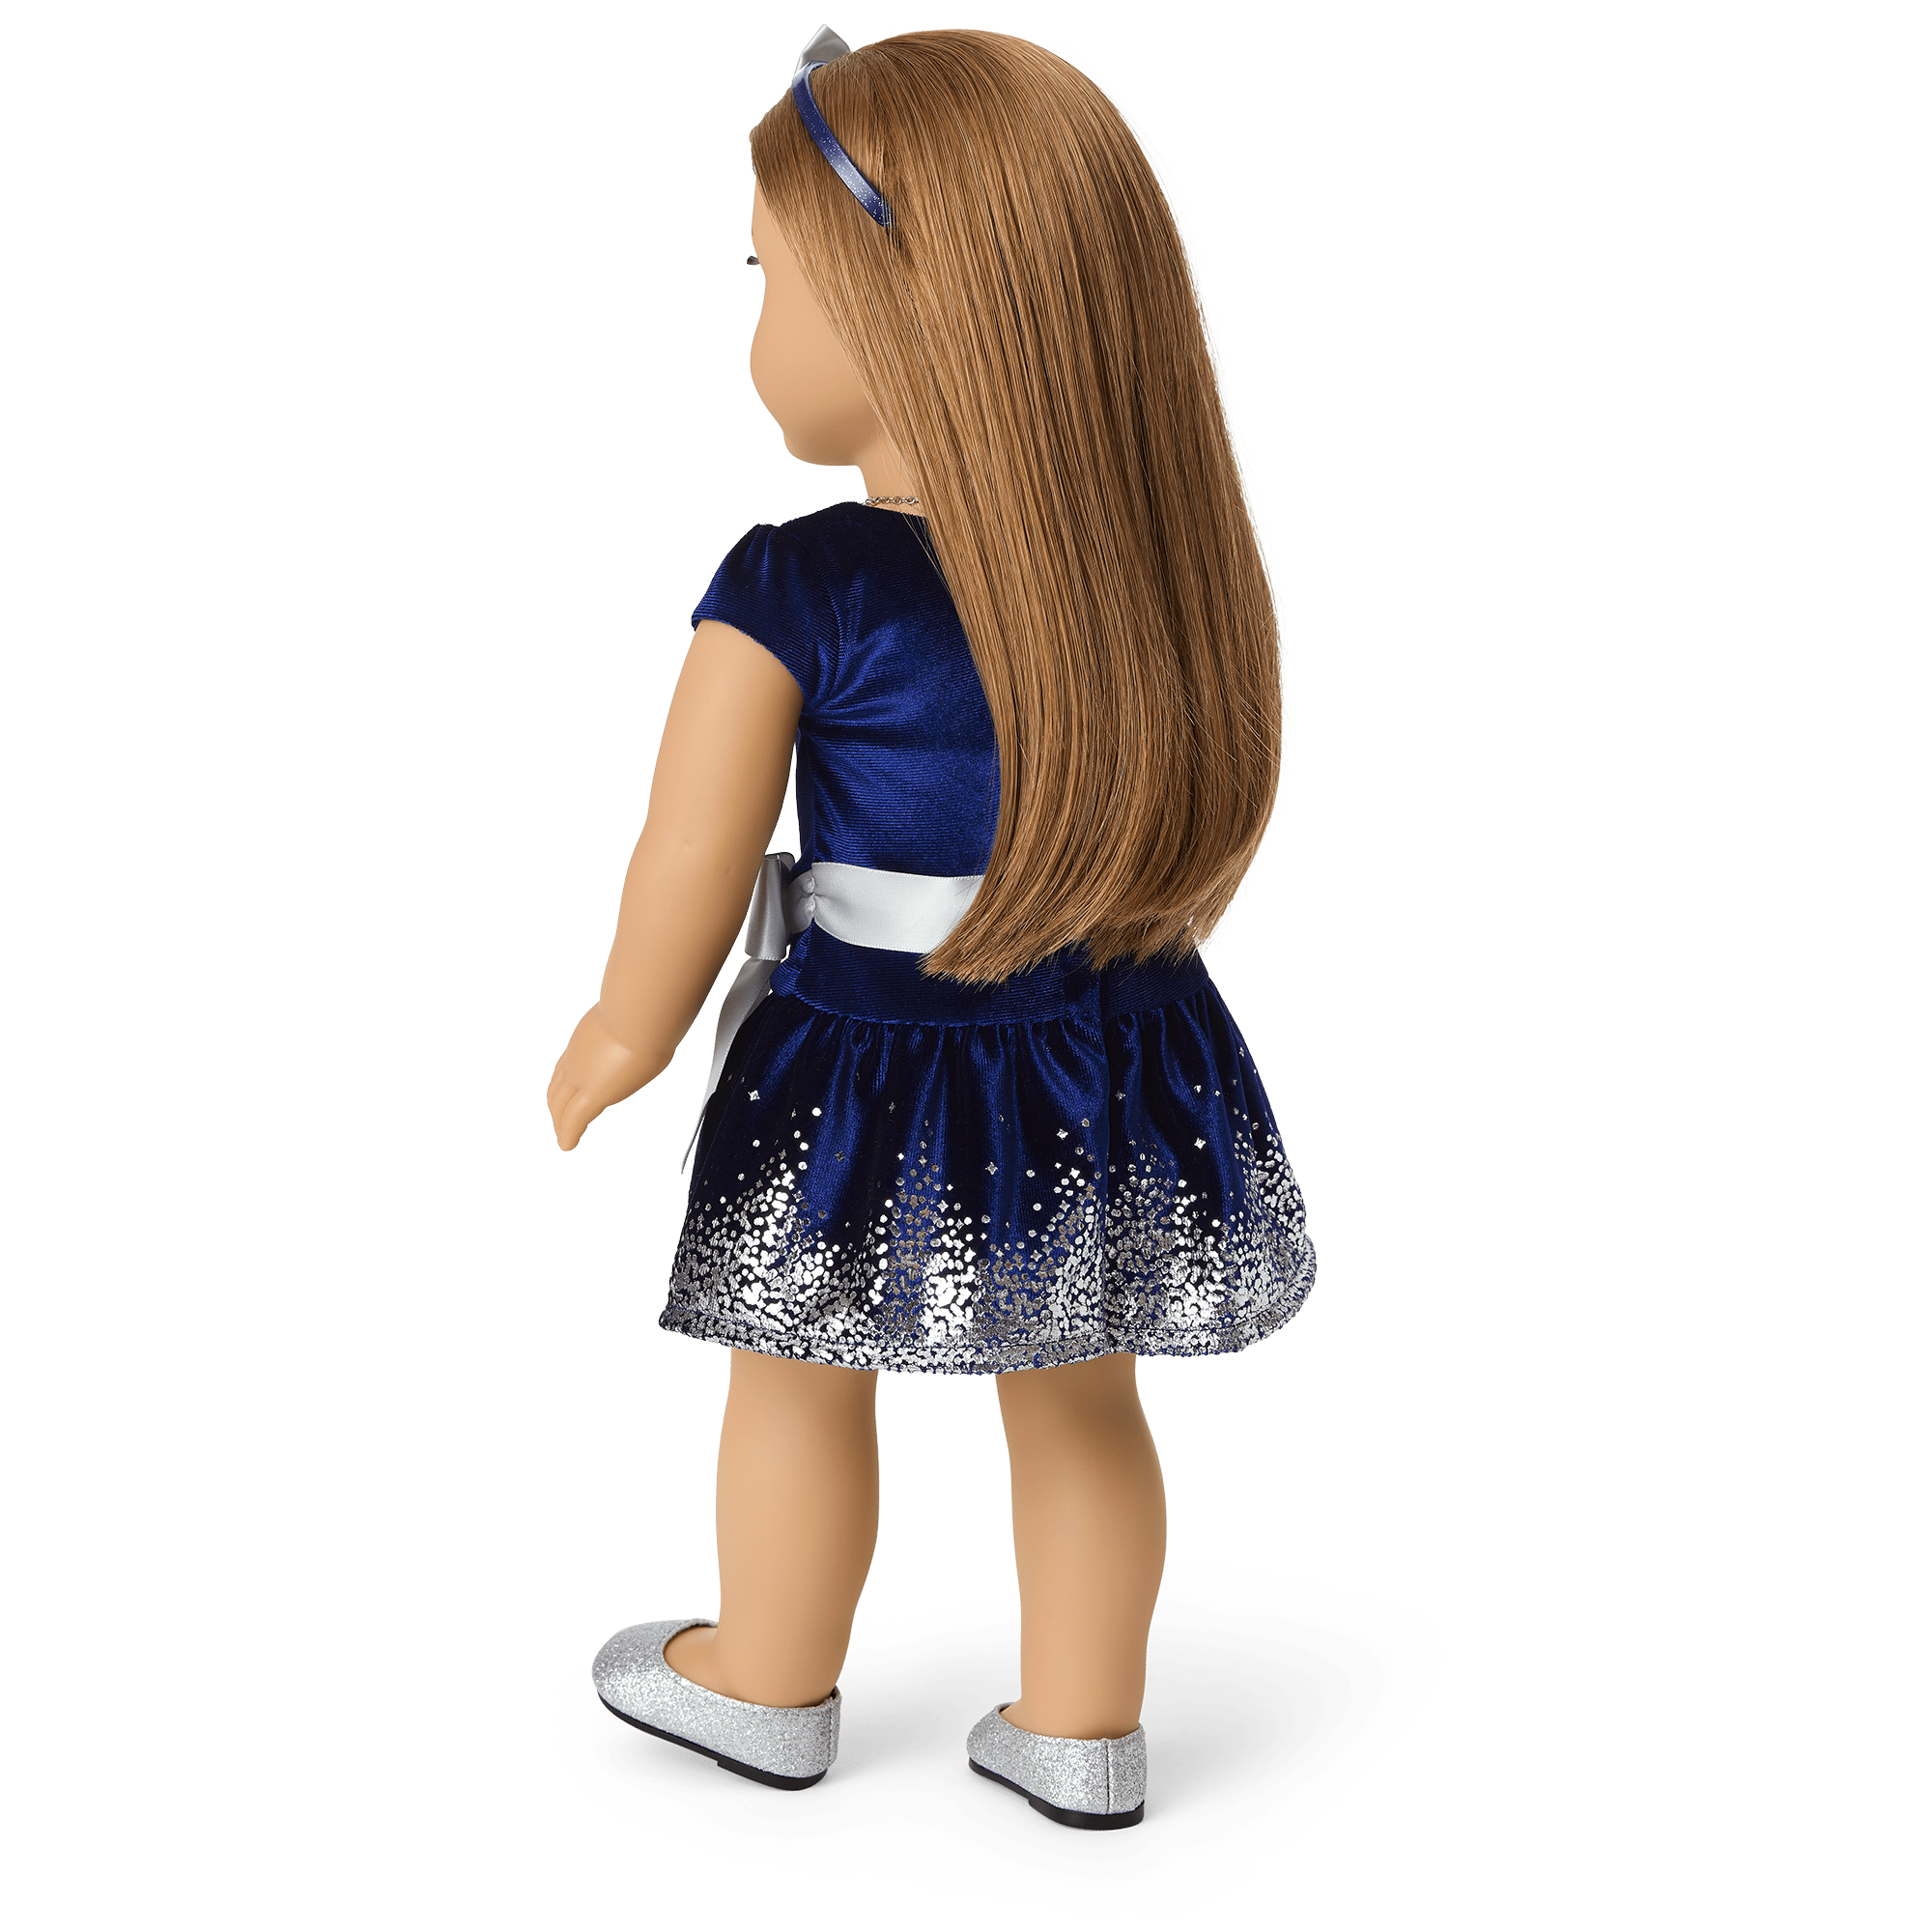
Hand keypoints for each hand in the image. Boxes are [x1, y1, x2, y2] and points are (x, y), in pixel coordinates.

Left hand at [547, 1006, 662, 1151]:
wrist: (643, 1013)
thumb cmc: (649, 1011)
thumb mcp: (638, 1019)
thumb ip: (642, 1029)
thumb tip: (661, 1023)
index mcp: (587, 1038)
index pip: (567, 1064)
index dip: (562, 1080)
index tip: (564, 1089)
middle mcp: (579, 1057)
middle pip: (558, 1086)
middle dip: (556, 1105)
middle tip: (559, 1119)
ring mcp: (582, 1075)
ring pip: (561, 1105)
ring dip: (560, 1122)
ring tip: (562, 1136)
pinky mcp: (593, 1093)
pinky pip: (574, 1120)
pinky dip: (568, 1134)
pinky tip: (567, 1145)